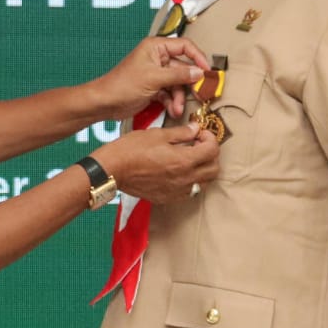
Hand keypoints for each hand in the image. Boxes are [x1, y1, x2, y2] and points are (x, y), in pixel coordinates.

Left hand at [90, 37, 211, 121]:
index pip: (184, 46)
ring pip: (177, 83)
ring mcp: (156, 74)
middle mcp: (157, 58)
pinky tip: (172, 110)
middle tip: (201, 93)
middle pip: (183, 67)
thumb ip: (178, 74)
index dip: (198, 57)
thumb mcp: (154, 78)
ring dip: (179, 97)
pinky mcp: (154, 88)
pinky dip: (172, 102)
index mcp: (156, 47)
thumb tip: (198, 72)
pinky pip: (169, 93)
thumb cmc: (122, 85)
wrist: (105, 103)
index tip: (207, 71)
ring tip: (177, 109)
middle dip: (190, 83)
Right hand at [95, 123, 218, 203]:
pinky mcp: (167, 198)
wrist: (112, 170)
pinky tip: (178, 171)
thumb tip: (196, 129)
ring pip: (203, 183)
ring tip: (190, 159)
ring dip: (203, 169)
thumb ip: (181, 133)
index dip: (210, 138)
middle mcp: (184, 179)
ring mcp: (176, 191)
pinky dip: (190, 181)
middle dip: (211, 155)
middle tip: (199, 145)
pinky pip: (188, 192)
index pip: (212, 150)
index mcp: (184, 161)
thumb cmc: (132, 149)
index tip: (201, 134)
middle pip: (214, 170)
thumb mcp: (158, 134)